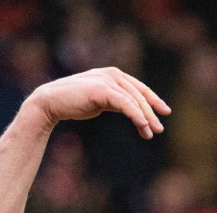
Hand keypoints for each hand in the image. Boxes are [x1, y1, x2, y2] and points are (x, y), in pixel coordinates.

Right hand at [25, 67, 169, 139]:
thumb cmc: (74, 103)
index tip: (164, 111)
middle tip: (159, 129)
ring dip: (145, 117)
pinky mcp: (102, 90)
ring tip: (152, 133)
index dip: (153, 99)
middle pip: (139, 94)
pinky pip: (125, 103)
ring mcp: (107, 80)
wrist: (52, 102)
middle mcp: (112, 74)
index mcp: (113, 75)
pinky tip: (142, 126)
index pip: (138, 88)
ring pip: (134, 100)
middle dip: (151, 112)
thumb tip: (131, 111)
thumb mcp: (100, 101)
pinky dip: (135, 115)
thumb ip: (116, 102)